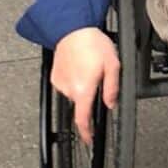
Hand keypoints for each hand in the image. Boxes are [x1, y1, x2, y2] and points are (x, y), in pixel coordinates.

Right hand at [50, 27, 120, 144]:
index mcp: (84, 89)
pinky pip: (67, 84)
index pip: (82, 119)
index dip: (86, 133)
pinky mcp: (55, 75)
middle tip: (98, 77)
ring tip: (88, 67)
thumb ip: (112, 88)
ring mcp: (60, 82)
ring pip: (75, 93)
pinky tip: (79, 65)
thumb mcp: (113, 65)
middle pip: (82, 103)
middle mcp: (69, 89)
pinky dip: (74, 79)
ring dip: (82, 86)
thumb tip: (111, 103)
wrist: (72, 28)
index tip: (89, 139)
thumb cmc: (92, 43)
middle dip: (90, 96)